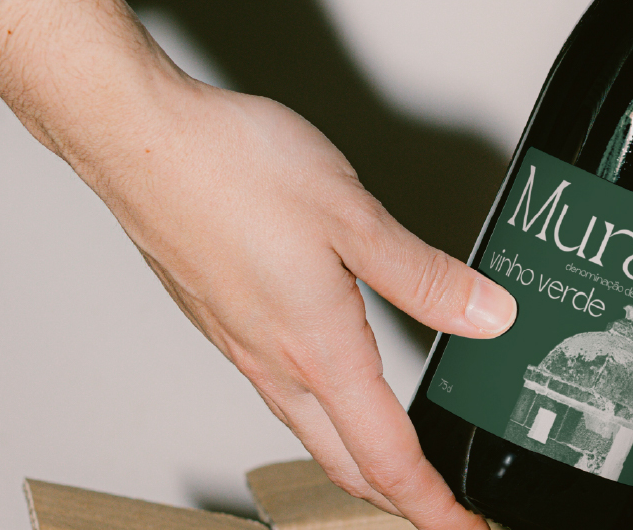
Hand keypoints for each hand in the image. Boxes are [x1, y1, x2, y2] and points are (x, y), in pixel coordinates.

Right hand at [0, 0, 513, 529]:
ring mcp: (243, 344)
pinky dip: (326, 414)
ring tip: (402, 460)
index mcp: (315, 347)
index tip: (465, 527)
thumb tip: (489, 317)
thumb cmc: (236, 170)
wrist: (142, 141)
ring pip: (311, 428)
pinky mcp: (225, 319)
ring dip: (361, 460)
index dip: (430, 504)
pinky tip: (340, 382)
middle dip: (398, 497)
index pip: (384, 457)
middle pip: (344, 461)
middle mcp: (274, 361)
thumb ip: (424, 276)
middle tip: (442, 507)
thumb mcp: (354, 217)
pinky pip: (283, 392)